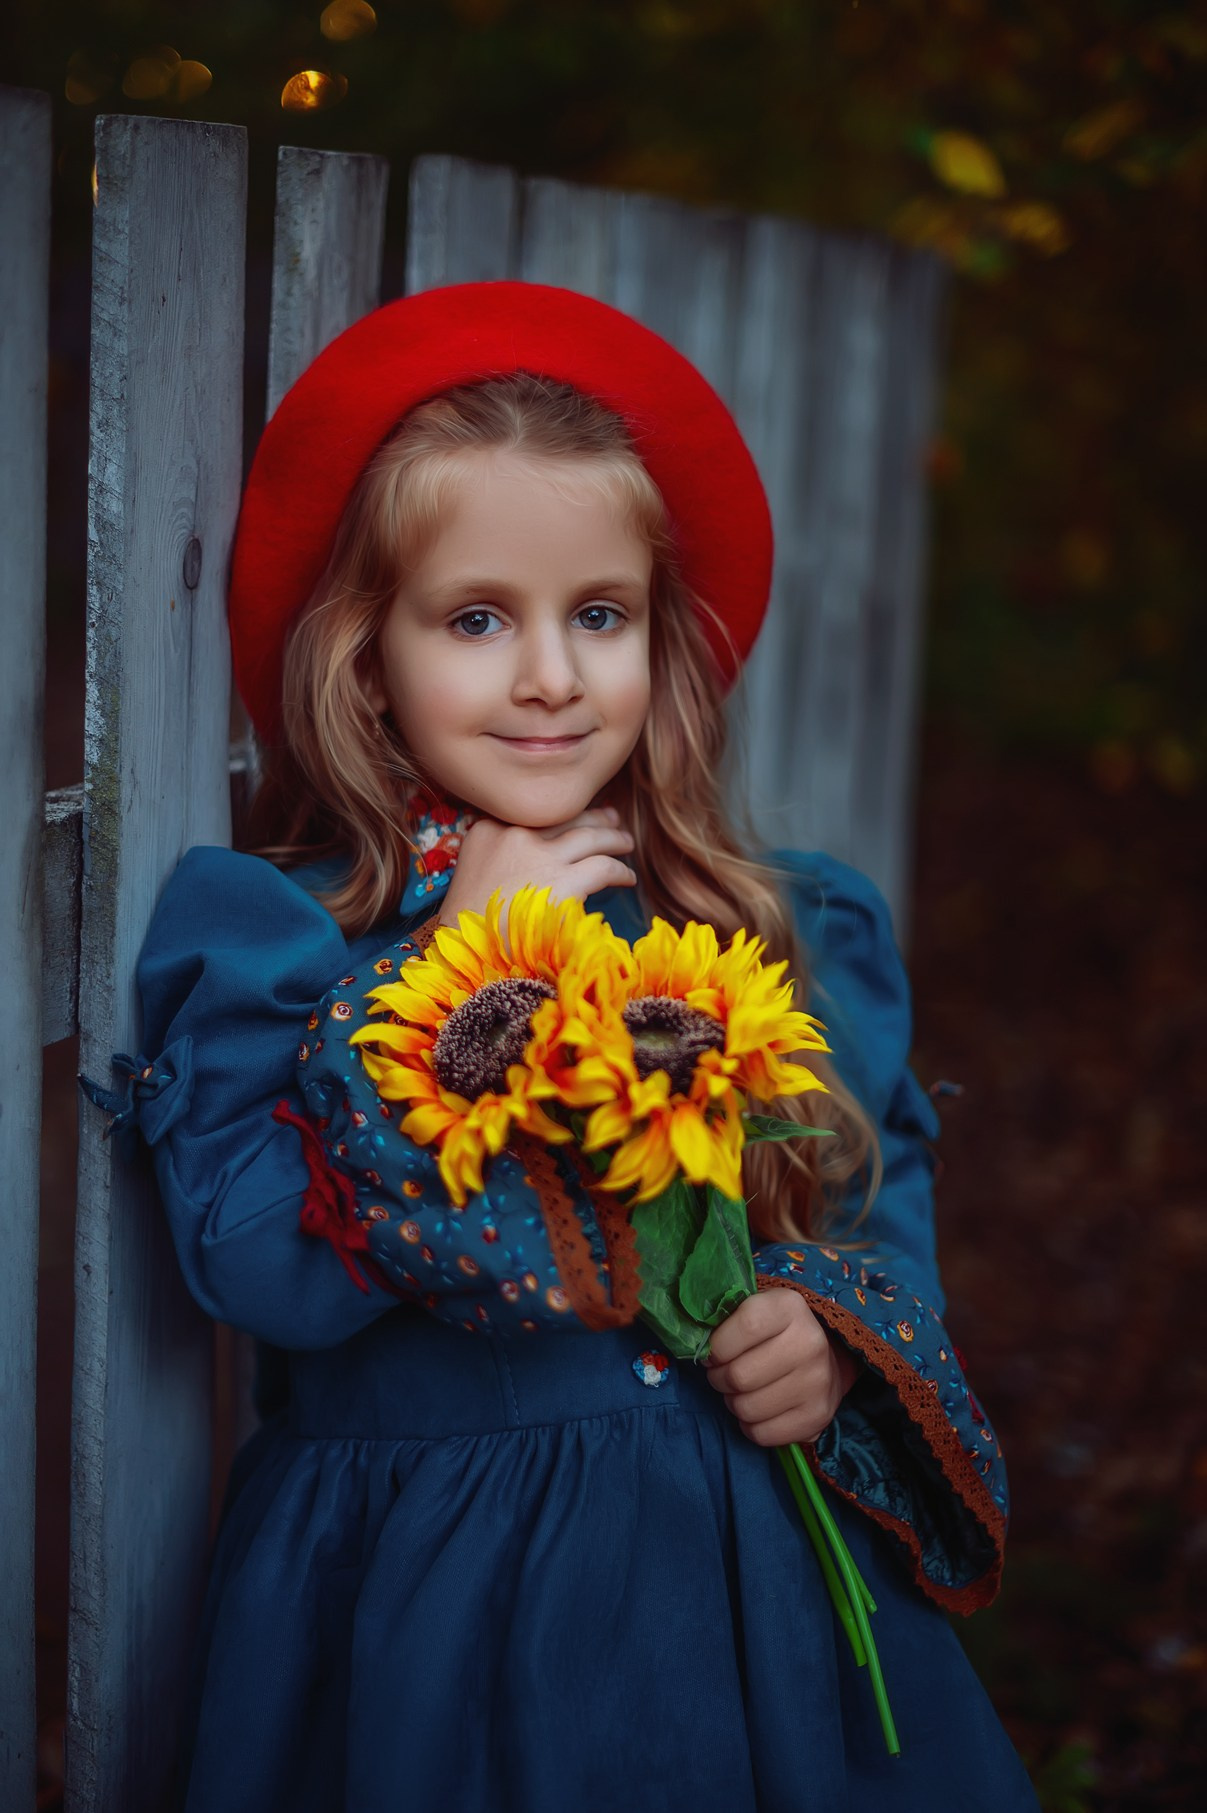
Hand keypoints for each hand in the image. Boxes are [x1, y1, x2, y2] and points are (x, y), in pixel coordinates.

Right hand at [434, 806, 636, 931]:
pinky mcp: (562, 882)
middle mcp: (514, 834)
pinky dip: (620, 871)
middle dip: (594, 817)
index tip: (580, 815)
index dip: (563, 813)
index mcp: (489, 829)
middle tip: (612, 819)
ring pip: (591, 837)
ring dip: (614, 838)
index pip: (537, 812)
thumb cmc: (469, 924)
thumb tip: (544, 852)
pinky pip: (603, 867)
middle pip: (566, 817)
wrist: (465, 953)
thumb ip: (502, 854)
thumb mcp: (474, 872)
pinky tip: (627, 878)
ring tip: (626, 843)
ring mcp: (539, 857)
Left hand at [704, 1287, 859, 1447]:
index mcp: (789, 1307)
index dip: (718, 1345)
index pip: (746, 1326)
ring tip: (740, 1391)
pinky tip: (756, 1409)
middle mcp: (809, 1343)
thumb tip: (696, 1342)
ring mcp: (817, 1383)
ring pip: (747, 1408)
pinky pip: (762, 1434)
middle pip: (740, 1375)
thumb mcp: (755, 1309)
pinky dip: (749, 1426)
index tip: (713, 1352)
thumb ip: (725, 1318)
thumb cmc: (775, 1332)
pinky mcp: (817, 1417)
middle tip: (722, 1374)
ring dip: (733, 1402)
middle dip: (719, 1379)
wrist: (826, 1360)